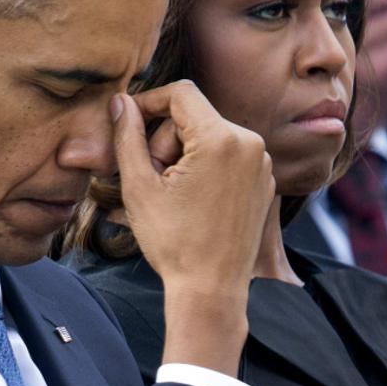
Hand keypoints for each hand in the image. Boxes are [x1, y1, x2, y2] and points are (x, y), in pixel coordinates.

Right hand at [111, 81, 274, 375]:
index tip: (129, 120)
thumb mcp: (139, 186)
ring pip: (209, 136)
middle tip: (154, 179)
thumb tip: (122, 102)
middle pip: (194, 117)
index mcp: (222, 139)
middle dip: (165, 140)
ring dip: (184, 155)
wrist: (212, 291)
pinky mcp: (264, 181)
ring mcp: (261, 163)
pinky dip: (205, 168)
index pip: (181, 93)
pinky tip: (194, 202)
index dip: (149, 101)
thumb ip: (128, 136)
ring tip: (174, 195)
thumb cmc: (174, 243)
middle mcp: (250, 143)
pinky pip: (227, 155)